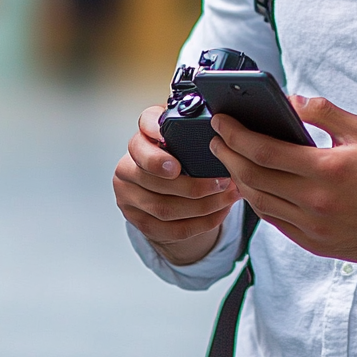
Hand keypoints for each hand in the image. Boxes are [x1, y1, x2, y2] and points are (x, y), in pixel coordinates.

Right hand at [113, 105, 241, 265]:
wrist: (166, 182)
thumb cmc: (181, 152)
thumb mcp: (186, 133)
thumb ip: (196, 127)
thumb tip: (227, 127)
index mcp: (141, 137)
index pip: (141, 138)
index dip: (156, 152)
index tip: (177, 166)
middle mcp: (128, 165)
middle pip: (154, 181)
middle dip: (194, 186)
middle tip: (223, 182)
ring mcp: (128, 196)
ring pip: (164, 208)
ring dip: (203, 206)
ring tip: (229, 196)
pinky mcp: (138, 221)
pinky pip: (170, 230)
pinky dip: (200, 223)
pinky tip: (220, 212)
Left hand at [209, 96, 356, 263]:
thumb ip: (325, 113)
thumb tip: (291, 101)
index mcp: (327, 168)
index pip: (265, 151)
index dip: (237, 135)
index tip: (222, 123)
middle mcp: (315, 200)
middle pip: (253, 177)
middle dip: (228, 155)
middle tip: (217, 140)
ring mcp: (312, 226)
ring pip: (258, 202)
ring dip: (238, 179)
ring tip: (231, 161)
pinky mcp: (312, 244)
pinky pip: (274, 222)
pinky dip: (258, 202)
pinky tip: (255, 187)